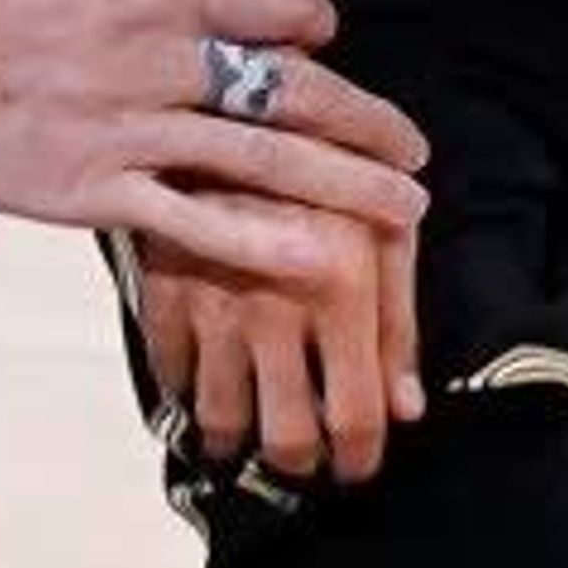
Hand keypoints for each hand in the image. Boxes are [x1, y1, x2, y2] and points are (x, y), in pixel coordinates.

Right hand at [0, 0, 428, 410]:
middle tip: (419, 153)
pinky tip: (318, 257)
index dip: (318, 27)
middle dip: (368, 122)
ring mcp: (131, 129)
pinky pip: (193, 218)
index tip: (330, 47)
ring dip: (346, 184)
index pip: (280, 7)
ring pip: (263, 158)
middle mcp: (162, 59)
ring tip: (404, 211)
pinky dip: (259, 238)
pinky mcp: (94, 188)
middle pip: (294, 90)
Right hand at [136, 192, 414, 498]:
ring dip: (241, 440)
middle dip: (302, 461)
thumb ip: (399, 321)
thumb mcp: (382, 227)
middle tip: (308, 463)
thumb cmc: (326, 163)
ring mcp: (211, 303)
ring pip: (223, 418)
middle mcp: (275, 307)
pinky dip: (189, 396)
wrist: (231, 99)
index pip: (354, 415)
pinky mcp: (160, 289)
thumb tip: (407, 409)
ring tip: (256, 437)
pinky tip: (208, 392)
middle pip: (287, 435)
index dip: (359, 458)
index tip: (357, 469)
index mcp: (342, 288)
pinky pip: (171, 374)